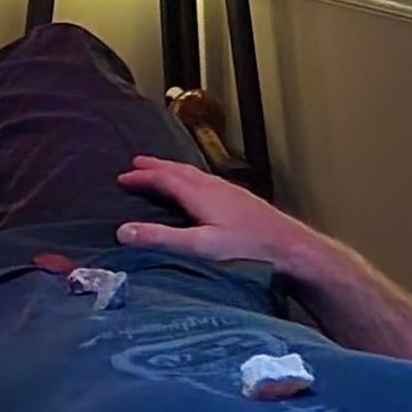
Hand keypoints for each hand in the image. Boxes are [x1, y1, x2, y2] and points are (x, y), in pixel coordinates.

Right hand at [115, 157, 337, 283]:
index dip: (142, 176)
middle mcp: (214, 186)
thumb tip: (123, 230)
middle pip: (179, 170)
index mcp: (200, 194)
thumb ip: (161, 238)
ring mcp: (229, 191)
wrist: (288, 247)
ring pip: (195, 173)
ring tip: (162, 171)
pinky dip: (192, 179)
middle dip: (156, 166)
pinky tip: (199, 189)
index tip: (123, 177)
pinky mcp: (240, 199)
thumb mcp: (199, 246)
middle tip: (137, 162)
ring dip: (174, 170)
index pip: (164, 178)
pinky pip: (208, 181)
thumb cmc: (246, 249)